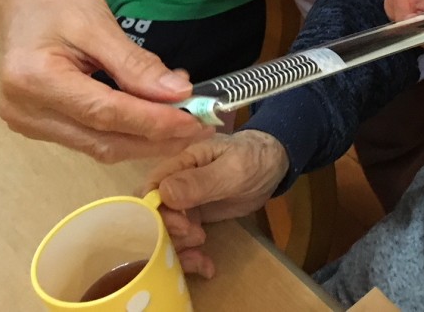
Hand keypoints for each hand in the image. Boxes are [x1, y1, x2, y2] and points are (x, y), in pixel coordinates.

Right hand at [0, 0, 212, 160]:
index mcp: (34, 80)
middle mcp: (25, 111)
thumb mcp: (99, 24)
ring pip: (97, 145)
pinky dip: (125, 131)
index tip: (195, 121)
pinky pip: (89, 137)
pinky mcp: (38, 124)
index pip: (105, 113)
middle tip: (200, 128)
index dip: (154, 121)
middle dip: (155, 138)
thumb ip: (136, 64)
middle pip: (102, 139)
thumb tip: (179, 94)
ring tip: (185, 124)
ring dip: (144, 139)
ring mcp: (28, 122)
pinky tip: (154, 117)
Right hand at [146, 131, 289, 277]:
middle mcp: (175, 184)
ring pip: (165, 232)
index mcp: (180, 164)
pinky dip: (190, 256)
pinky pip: (182, 240)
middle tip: (197, 238)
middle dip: (168, 235)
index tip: (182, 225)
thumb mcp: (233, 168)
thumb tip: (163, 194)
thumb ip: (199, 181)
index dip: (156, 212)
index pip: (149, 189)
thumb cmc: (254, 157)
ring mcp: (184, 203)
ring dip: (179, 250)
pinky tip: (206, 267)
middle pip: (153, 215)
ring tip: (202, 258)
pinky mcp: (194, 219)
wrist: (274, 165)